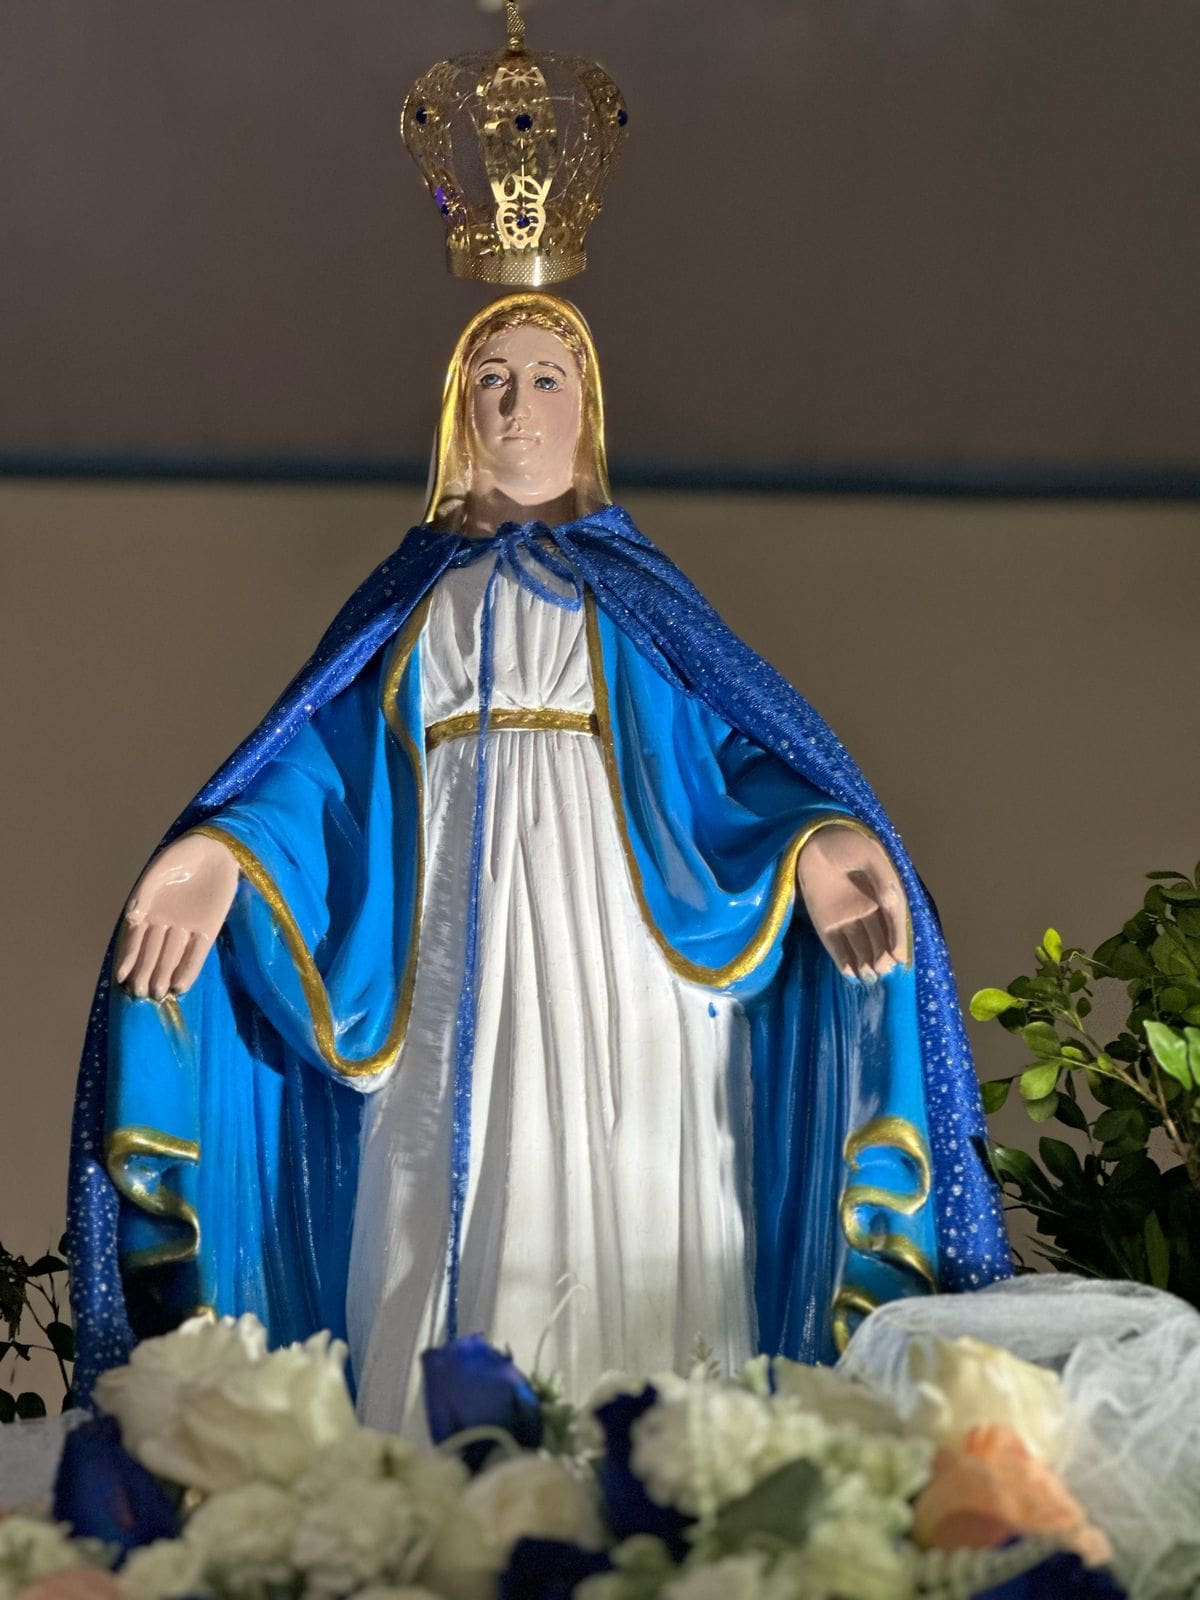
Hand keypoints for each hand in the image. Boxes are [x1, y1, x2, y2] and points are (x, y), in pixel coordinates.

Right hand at [113, 832, 238, 999]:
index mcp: (150, 910)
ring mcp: (188, 929)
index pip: (135, 940)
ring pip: (173, 957)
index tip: (121, 977)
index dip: (128, 958)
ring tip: (157, 995)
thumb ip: (145, 892)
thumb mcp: (160, 869)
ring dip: (164, 976)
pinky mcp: (209, 930)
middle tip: (140, 994)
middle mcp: (166, 923)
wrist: (217, 849)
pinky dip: (189, 969)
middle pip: (153, 954)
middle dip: (145, 974)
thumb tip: (131, 917)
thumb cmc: (182, 856)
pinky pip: (198, 954)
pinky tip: (180, 987)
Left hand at [796, 824, 907, 981]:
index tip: (900, 958)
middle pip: (879, 942)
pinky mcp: (826, 926)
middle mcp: (868, 913)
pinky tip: (851, 974)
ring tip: (869, 975)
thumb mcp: (869, 858)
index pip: (894, 925)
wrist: (812, 842)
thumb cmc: (846, 844)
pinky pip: (837, 949)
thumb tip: (893, 906)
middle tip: (882, 967)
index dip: (898, 942)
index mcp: (884, 898)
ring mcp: (847, 921)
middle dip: (883, 958)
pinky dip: (844, 963)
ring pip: (861, 949)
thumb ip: (883, 881)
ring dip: (866, 964)